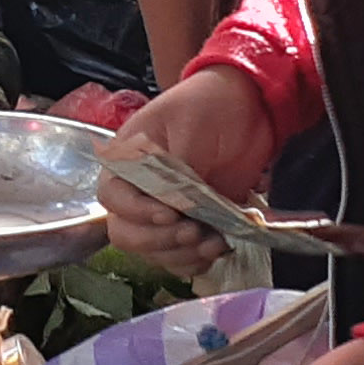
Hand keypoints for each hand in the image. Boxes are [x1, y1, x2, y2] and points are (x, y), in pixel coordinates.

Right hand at [93, 62, 280, 278]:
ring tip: (214, 241)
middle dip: (159, 239)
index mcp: (127, 161)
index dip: (137, 212)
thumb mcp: (189, 124)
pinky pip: (181, 258)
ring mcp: (164, 212)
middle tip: (193, 231)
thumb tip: (173, 203)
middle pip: (127, 234)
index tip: (170, 213)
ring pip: (154, 252)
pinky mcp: (191, 225)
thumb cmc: (211, 104)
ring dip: (182, 254)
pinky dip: (197, 260)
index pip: (112, 198)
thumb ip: (176, 166)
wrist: (250, 107)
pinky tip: (218, 246)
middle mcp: (138, 192)